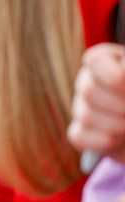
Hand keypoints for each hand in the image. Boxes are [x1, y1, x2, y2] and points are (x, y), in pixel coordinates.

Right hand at [69, 43, 124, 163]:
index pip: (95, 61)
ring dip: (119, 125)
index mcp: (107, 61)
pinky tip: (123, 138)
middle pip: (88, 90)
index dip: (116, 77)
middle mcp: (88, 81)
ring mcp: (82, 107)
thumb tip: (121, 82)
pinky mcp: (80, 132)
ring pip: (86, 116)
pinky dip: (107, 141)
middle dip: (121, 105)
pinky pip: (81, 136)